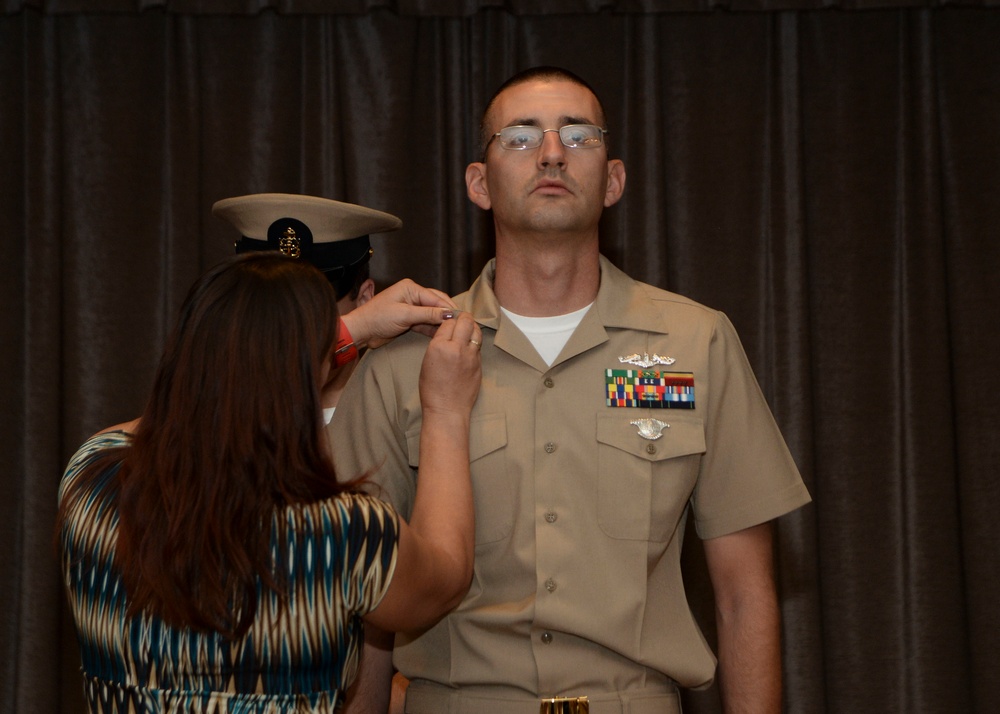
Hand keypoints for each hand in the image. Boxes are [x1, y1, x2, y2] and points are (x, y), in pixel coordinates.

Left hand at [342, 279, 456, 349]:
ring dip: (441, 322)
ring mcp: (411, 308)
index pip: (435, 297)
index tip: (462, 317)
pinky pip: (425, 322)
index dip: (448, 307)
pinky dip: (433, 328)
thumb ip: (428, 314)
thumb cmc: (378, 318)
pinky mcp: (409, 320)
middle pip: (436, 303)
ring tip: (455, 330)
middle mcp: (412, 295)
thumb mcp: (405, 315)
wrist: (362, 331)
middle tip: (462, 324)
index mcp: (411, 288)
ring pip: (432, 314)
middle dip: (447, 313)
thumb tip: (449, 314)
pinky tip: (442, 334)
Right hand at [419, 312, 481, 417]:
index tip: (448, 322)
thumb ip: (438, 344)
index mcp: (439, 347)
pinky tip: (469, 346)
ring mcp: (470, 356)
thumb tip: (447, 333)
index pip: (448, 322)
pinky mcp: (479, 364)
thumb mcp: (427, 362)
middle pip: (465, 321)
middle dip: (463, 318)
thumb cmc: (432, 389)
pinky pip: (478, 347)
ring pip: (476, 331)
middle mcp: (457, 348)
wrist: (447, 409)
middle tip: (461, 319)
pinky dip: (474, 343)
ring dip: (472, 327)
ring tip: (467, 329)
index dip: (448, 321)